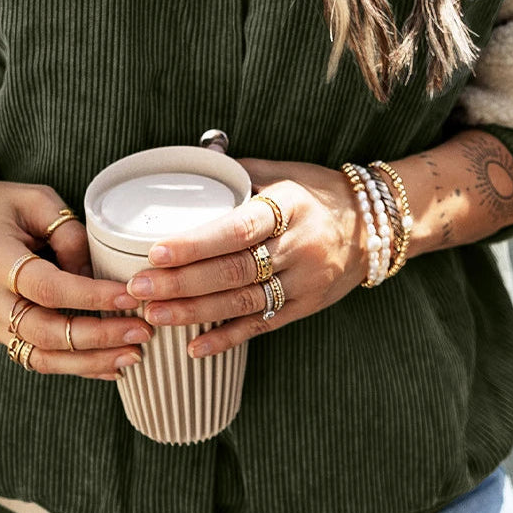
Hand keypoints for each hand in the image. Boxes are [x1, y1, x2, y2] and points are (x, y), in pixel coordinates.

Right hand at [0, 158, 151, 379]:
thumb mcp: (36, 200)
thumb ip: (70, 234)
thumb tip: (98, 276)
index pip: (48, 288)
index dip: (91, 296)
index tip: (132, 295)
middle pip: (45, 332)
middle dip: (98, 338)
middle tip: (142, 331)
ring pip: (41, 357)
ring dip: (90, 362)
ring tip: (134, 355)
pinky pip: (38, 357)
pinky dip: (76, 366)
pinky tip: (111, 366)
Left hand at [122, 157, 364, 357]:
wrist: (374, 226)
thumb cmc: (317, 193)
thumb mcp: (283, 173)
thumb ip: (239, 174)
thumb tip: (192, 164)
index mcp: (288, 207)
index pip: (237, 228)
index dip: (196, 243)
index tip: (156, 252)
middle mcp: (297, 247)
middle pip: (233, 270)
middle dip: (182, 283)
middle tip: (139, 288)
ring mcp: (304, 282)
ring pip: (243, 302)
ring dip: (195, 312)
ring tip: (154, 314)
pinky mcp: (306, 307)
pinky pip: (262, 325)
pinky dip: (227, 339)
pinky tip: (195, 347)